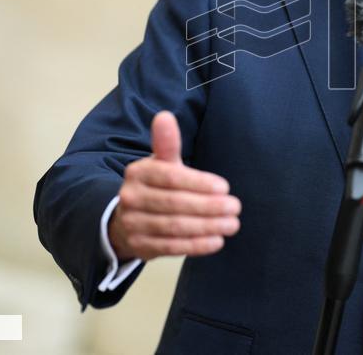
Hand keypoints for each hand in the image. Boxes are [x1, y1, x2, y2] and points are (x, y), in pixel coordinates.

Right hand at [109, 111, 240, 260]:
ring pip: (174, 227)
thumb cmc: (155, 185)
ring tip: (232, 224)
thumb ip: (167, 143)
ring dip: (207, 227)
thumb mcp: (161, 163)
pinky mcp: (139, 246)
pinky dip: (196, 245)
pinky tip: (217, 241)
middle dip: (208, 207)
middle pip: (174, 204)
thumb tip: (164, 116)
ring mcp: (132, 224)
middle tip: (235, 207)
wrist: (127, 218)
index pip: (171, 177)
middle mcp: (130, 198)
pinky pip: (171, 247)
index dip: (199, 183)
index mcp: (138, 173)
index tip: (225, 187)